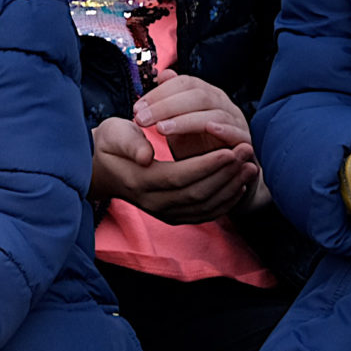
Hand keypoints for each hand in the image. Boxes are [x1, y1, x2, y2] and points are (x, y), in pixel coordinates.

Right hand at [92, 114, 259, 223]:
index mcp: (141, 181)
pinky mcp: (172, 216)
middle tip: (247, 152)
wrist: (100, 169)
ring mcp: (163, 213)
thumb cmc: (110, 145)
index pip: (181, 176)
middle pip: (197, 193)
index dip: (208, 164)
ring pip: (204, 206)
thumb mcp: (113, 135)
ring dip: (230, 188)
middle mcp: (153, 203)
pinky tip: (238, 186)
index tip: (230, 149)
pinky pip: (203, 214)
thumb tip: (145, 155)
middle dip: (226, 173)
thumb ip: (130, 143)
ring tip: (250, 167)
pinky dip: (224, 203)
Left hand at [134, 75, 251, 158]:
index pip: (184, 83)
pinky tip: (208, 129)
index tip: (136, 109)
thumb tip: (163, 74)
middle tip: (140, 119)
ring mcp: (236, 121)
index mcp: (205, 95)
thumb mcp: (178, 125)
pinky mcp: (245, 142)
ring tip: (161, 130)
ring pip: (213, 113)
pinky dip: (224, 129)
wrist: (221, 175)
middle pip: (197, 94)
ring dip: (186, 120)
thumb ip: (169, 102)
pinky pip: (237, 132)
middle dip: (166, 106)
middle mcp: (222, 103)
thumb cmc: (196, 148)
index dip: (159, 93)